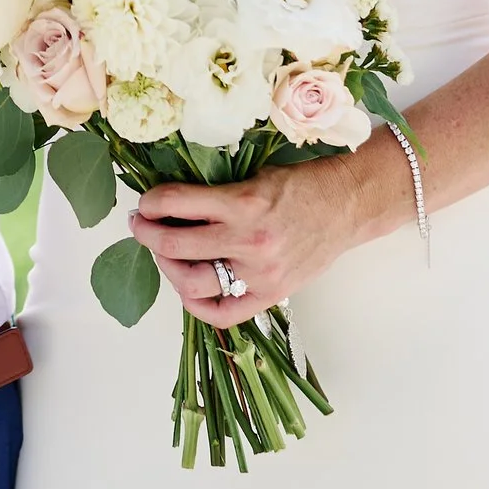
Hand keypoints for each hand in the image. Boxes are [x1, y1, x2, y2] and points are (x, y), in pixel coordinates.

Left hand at [127, 148, 398, 329]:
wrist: (347, 206)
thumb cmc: (301, 185)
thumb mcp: (254, 176)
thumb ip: (216, 193)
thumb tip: (169, 201)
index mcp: (243, 202)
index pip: (174, 202)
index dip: (150, 202)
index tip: (144, 202)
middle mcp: (249, 241)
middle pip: (174, 245)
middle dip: (147, 233)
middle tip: (141, 225)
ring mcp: (260, 273)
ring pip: (191, 282)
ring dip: (166, 266)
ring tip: (161, 253)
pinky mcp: (271, 294)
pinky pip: (221, 313)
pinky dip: (195, 304)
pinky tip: (185, 287)